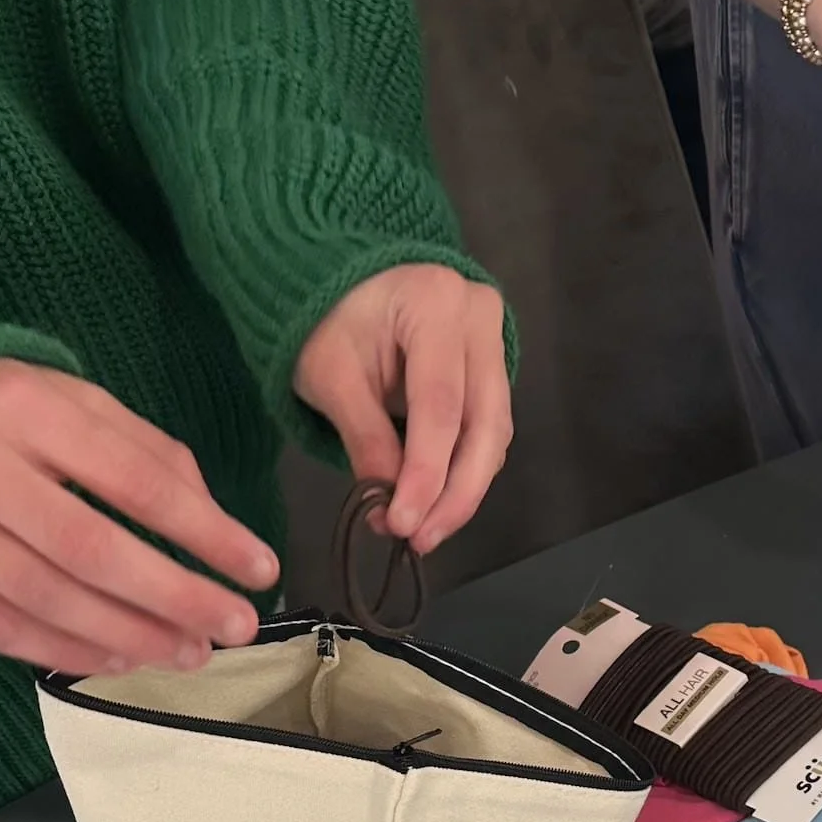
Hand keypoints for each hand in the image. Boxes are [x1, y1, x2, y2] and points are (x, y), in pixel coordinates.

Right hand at [0, 359, 276, 673]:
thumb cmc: (18, 413)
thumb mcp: (87, 408)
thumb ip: (155, 462)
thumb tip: (221, 534)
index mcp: (26, 410)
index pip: (134, 482)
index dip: (204, 532)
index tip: (261, 569)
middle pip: (89, 549)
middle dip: (174, 597)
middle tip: (234, 627)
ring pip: (45, 597)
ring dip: (129, 634)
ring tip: (189, 651)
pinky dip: (64, 650)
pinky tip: (120, 659)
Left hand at [294, 264, 512, 552]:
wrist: (340, 282)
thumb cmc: (327, 319)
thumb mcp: (331, 376)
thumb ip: (365, 439)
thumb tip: (389, 509)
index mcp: (436, 304)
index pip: (440, 405)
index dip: (427, 473)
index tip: (405, 524)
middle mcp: (480, 319)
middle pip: (484, 424)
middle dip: (456, 492)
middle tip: (422, 539)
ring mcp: (494, 342)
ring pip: (495, 434)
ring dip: (463, 489)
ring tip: (424, 530)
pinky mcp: (492, 368)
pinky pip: (488, 430)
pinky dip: (464, 470)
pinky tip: (437, 500)